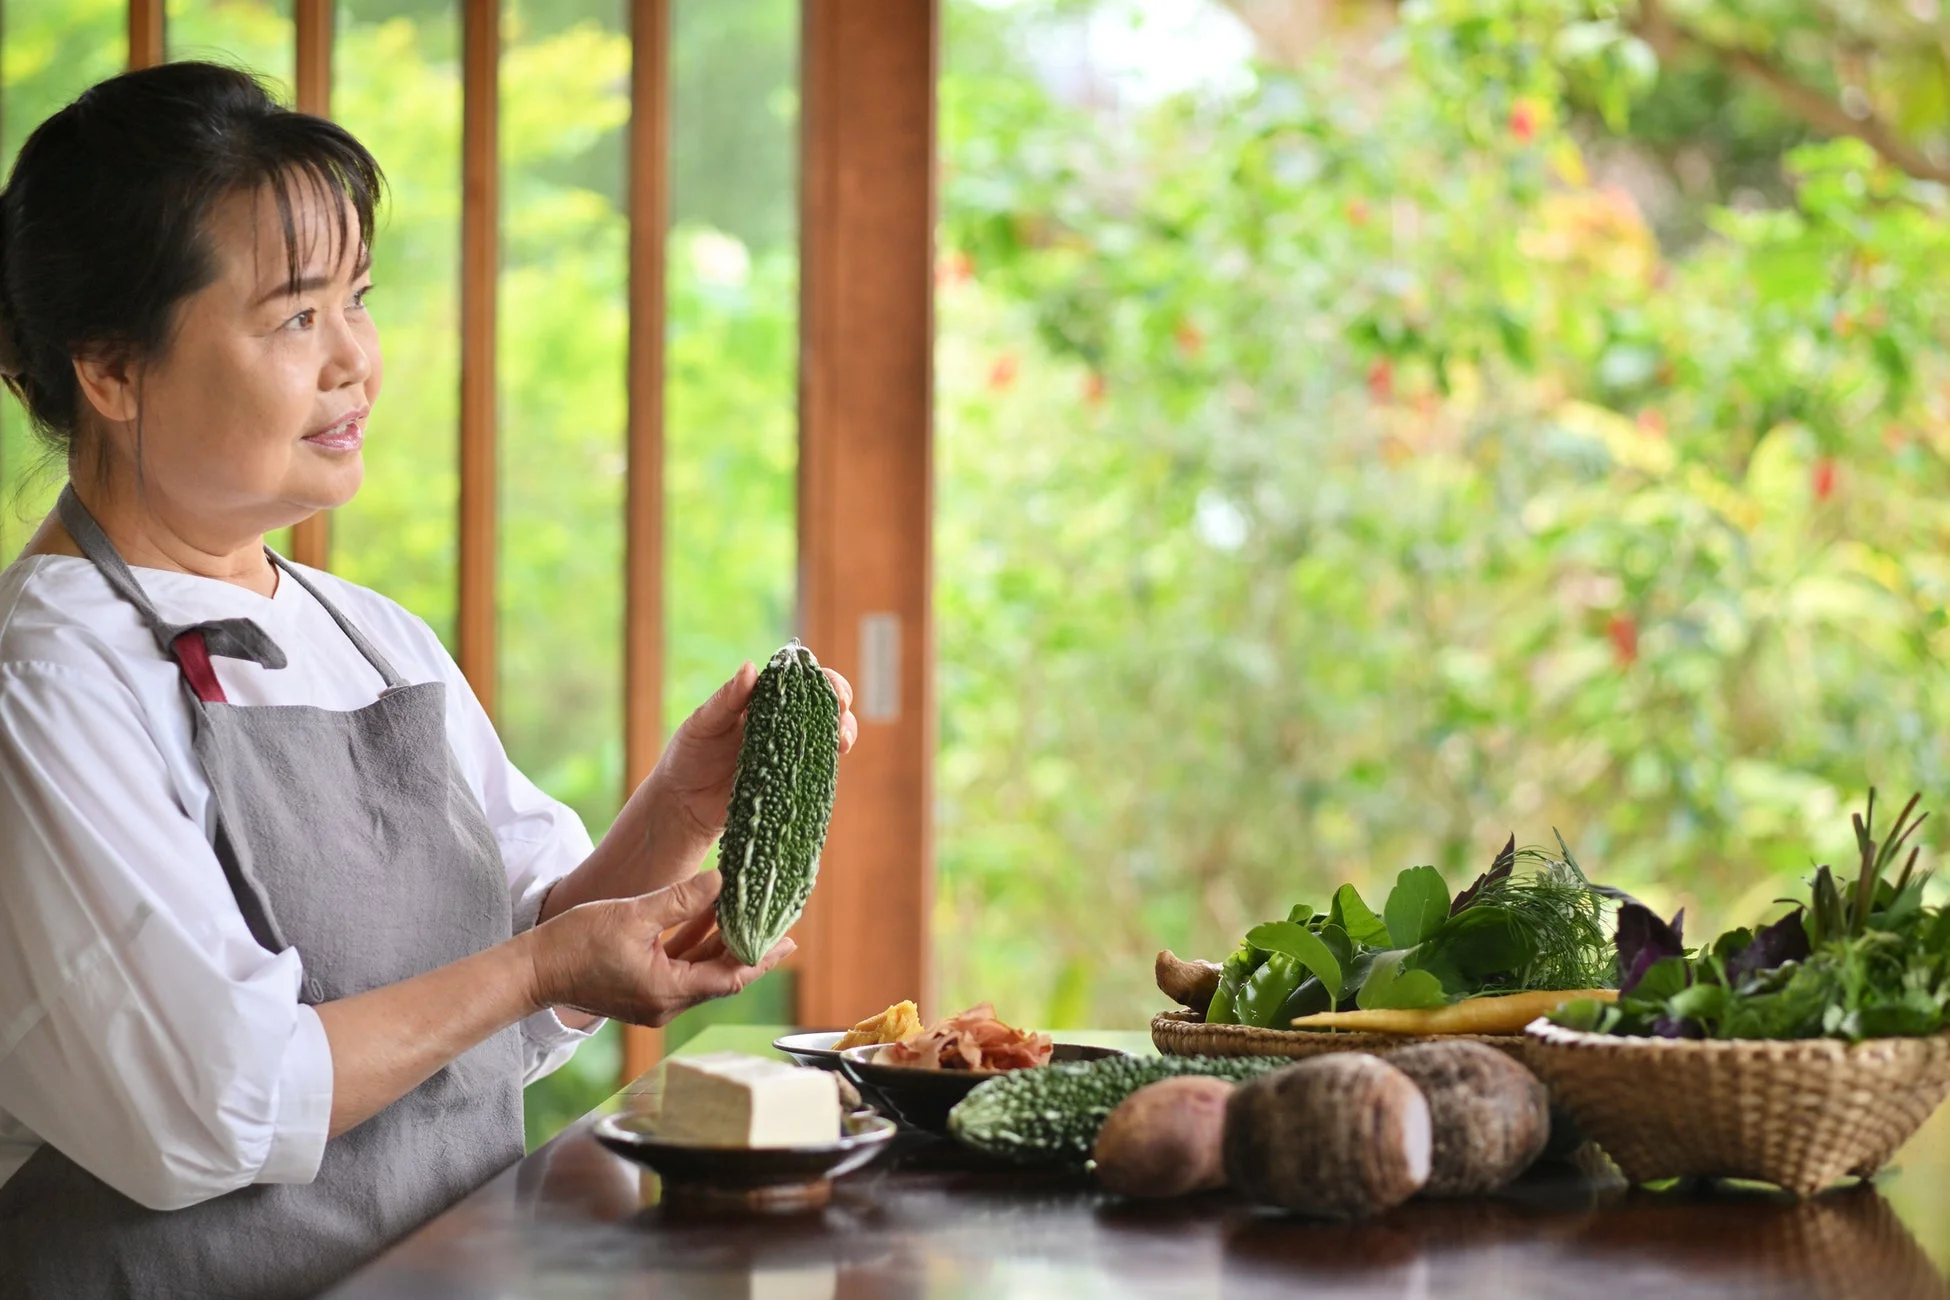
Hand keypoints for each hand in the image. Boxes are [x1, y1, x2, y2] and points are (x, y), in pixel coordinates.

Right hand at [526, 871, 792, 1026]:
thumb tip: (722, 881)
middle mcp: (665, 1004)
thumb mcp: (635, 914)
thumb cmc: (576, 943)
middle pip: (720, 977)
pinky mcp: (641, 992)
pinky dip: (695, 946)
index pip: (730, 977)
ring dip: (721, 944)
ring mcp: (653, 1001)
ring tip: (749, 917)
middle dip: (748, 949)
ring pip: (700, 972)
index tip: (788, 940)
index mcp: (667, 992)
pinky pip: (679, 969)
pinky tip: (707, 918)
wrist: (532, 970)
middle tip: (779, 926)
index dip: (762, 957)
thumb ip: (681, 899)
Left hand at [652, 659, 858, 841]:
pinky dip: (828, 766)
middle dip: (839, 704)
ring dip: (842, 734)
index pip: (799, 681)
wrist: (682, 805)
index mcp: (763, 702)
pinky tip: (833, 765)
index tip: (828, 684)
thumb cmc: (688, 757)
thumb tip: (750, 668)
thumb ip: (726, 699)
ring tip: (842, 742)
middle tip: (840, 709)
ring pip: (827, 737)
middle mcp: (782, 725)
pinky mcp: (791, 782)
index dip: (821, 679)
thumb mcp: (702, 724)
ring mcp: (789, 754)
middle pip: (823, 707)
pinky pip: (817, 771)